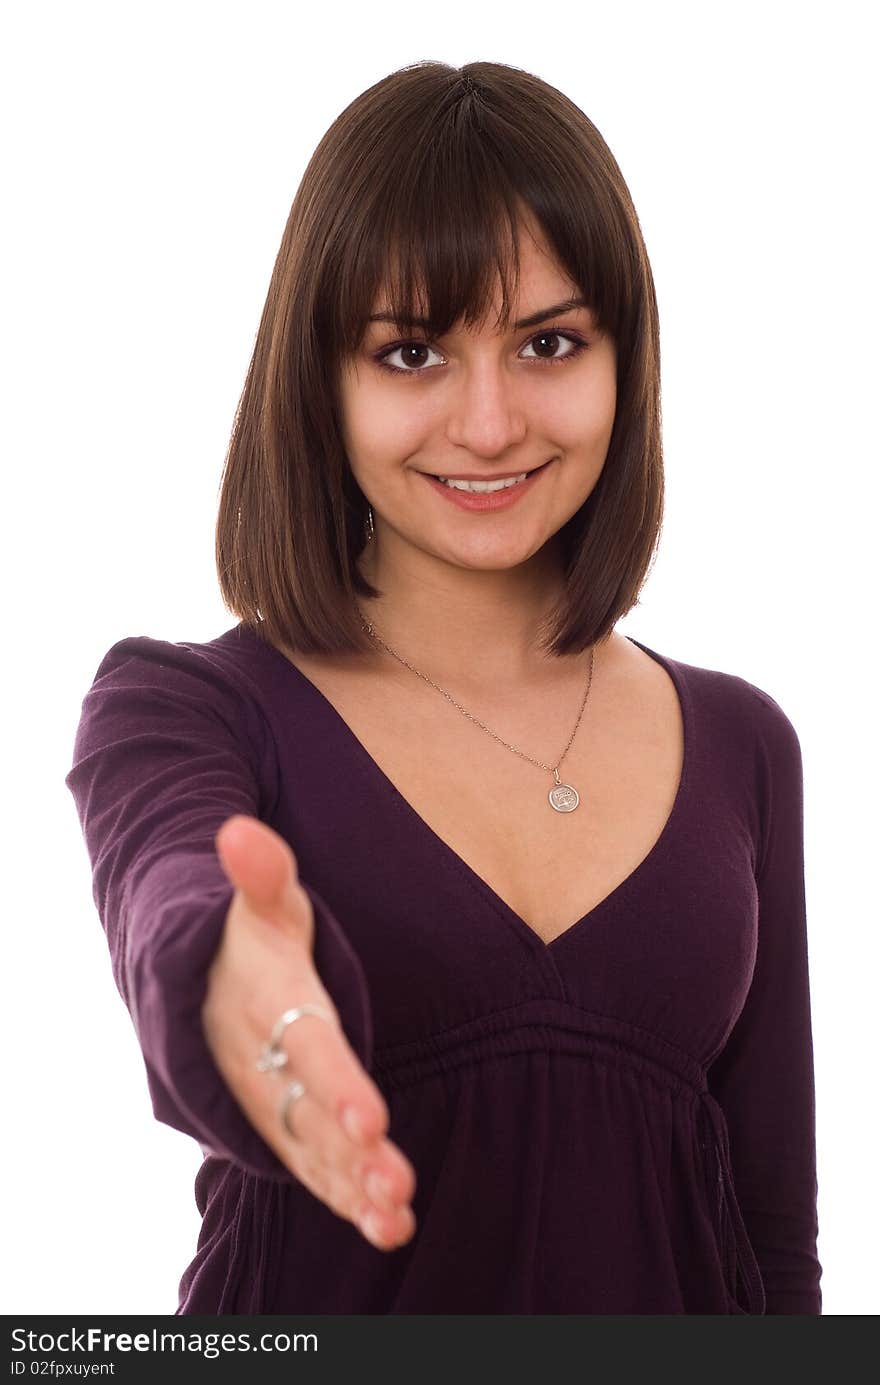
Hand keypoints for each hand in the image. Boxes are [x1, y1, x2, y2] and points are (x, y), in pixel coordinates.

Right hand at [202, 813, 416, 1250]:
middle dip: (354, 1154)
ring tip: (397, 1219)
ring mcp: (271, 1102)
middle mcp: (266, 1065)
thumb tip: (238, 828)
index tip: (374, 1120)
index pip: (308, 1049)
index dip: (340, 1086)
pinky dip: (346, 1198)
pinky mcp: (280, 1126)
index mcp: (270, 1006)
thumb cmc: (246, 937)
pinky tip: (392, 1226)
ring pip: (314, 1152)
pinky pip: (313, 1168)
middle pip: (314, 1116)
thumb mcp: (259, 900)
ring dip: (354, 1187)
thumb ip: (260, 871)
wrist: (191, 984)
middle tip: (396, 1183)